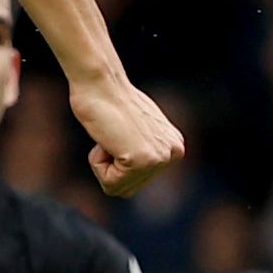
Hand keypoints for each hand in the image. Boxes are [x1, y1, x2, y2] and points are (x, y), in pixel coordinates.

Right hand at [72, 72, 186, 196]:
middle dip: (111, 165)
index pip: (136, 180)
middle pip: (128, 188)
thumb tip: (138, 158)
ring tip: (112, 135)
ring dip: (104, 165)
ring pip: (118, 188)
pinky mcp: (143, 160)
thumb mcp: (137, 128)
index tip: (120, 131)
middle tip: (114, 133)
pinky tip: (108, 138)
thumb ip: (143, 145)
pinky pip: (110, 183)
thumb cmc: (109, 102)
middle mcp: (173, 154)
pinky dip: (98, 163)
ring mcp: (160, 158)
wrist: (100, 83)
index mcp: (174, 148)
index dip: (117, 160)